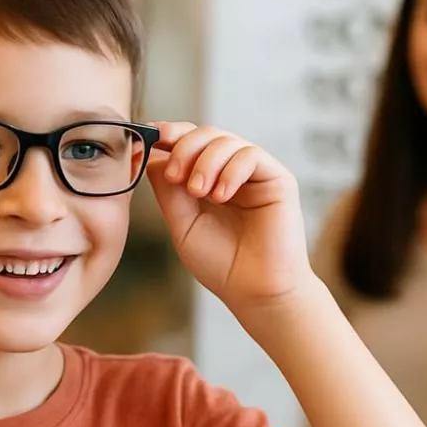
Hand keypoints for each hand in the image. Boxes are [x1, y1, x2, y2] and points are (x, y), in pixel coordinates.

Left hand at [146, 122, 313, 316]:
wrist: (254, 292)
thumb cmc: (220, 264)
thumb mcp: (182, 223)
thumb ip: (168, 190)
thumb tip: (149, 154)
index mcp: (207, 180)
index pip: (188, 143)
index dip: (167, 134)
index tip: (148, 138)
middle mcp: (231, 172)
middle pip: (205, 134)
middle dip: (184, 147)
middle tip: (175, 176)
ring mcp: (255, 174)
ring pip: (226, 140)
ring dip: (205, 161)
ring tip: (199, 192)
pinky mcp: (278, 179)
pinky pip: (251, 155)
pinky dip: (230, 170)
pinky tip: (221, 196)